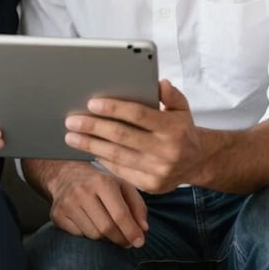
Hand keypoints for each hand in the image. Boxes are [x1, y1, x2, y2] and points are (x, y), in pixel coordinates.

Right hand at [43, 160, 147, 247]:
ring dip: (104, 238)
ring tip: (108, 229)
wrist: (66, 174)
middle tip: (126, 242)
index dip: (131, 231)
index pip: (120, 214)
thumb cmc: (100, 183)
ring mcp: (68, 203)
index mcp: (102, 182)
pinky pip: (79, 236)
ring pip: (93, 235)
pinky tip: (91, 225)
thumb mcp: (122, 186)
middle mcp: (83, 191)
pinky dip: (88, 235)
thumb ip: (137, 206)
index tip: (139, 242)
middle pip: (106, 228)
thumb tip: (143, 229)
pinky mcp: (57, 215)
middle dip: (120, 239)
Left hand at [64, 80, 202, 192]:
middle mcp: (166, 151)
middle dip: (94, 127)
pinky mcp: (150, 185)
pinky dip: (102, 159)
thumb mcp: (182, 108)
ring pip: (117, 155)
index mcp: (173, 128)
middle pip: (122, 136)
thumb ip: (171, 95)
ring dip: (90, 145)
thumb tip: (159, 83)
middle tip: (72, 120)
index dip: (114, 109)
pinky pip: (120, 170)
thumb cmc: (182, 129)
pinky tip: (88, 150)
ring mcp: (158, 170)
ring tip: (71, 136)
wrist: (197, 162)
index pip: (138, 115)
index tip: (91, 103)